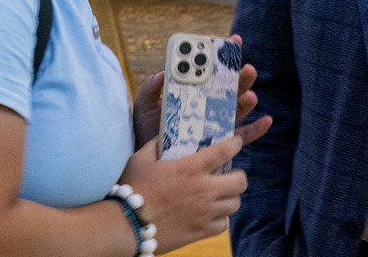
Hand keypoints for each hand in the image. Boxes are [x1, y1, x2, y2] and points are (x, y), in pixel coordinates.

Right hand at [115, 113, 270, 252]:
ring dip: (230, 197)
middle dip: (238, 176)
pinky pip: (224, 224)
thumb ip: (155, 145)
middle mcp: (204, 189)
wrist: (128, 224)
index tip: (236, 142)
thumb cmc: (132, 187)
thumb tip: (163, 135)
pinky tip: (211, 214)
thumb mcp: (141, 158)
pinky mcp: (201, 231)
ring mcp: (205, 212)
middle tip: (230, 175)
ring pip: (235, 204)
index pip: (224, 151)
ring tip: (221, 195)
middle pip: (240, 182)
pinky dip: (221, 218)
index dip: (235, 144)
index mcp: (191, 168)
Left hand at [133, 35, 263, 150]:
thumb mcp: (144, 106)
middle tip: (246, 68)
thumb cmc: (147, 129)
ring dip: (247, 100)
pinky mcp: (222, 144)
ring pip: (238, 108)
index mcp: (193, 90)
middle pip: (229, 86)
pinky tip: (266, 121)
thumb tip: (162, 74)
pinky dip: (257, 129)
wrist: (150, 160)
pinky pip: (242, 137)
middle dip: (239, 75)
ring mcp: (217, 123)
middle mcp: (209, 104)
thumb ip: (150, 89)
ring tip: (250, 95)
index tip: (234, 41)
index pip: (210, 69)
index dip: (223, 54)